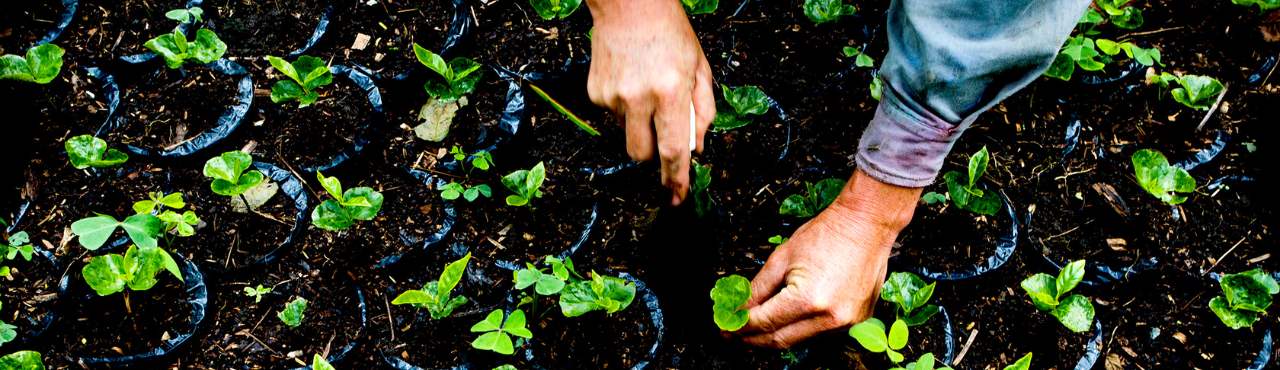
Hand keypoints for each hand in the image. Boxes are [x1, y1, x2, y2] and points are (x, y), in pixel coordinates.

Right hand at [586, 0, 715, 205]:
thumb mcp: (700, 67)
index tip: (676, 198)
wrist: (628, 4)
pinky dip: (624, 107)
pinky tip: (630, 80)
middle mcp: (639, 97)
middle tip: (663, 135)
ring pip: (627, 134)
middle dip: (654, 154)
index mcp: (670, 91)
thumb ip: (702, 110)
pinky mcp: (595, 93)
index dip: (675, 178)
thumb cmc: (669, 31)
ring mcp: (613, 96)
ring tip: (646, 91)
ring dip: (640, 125)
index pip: (673, 149)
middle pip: (642, 154)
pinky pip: (612, 116)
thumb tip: (696, 147)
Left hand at [736, 169, 921, 347]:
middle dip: (753, 339)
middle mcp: (829, 318)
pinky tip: (785, 321)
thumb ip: (757, 289)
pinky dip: (799, 329)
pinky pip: (820, 333)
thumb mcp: (782, 258)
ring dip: (775, 336)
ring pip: (800, 340)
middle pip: (780, 340)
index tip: (725, 327)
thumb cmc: (827, 234)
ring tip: (754, 328)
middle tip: (733, 334)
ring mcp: (847, 322)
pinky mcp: (857, 320)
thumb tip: (738, 309)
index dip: (740, 327)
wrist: (867, 224)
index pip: (764, 322)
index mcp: (808, 299)